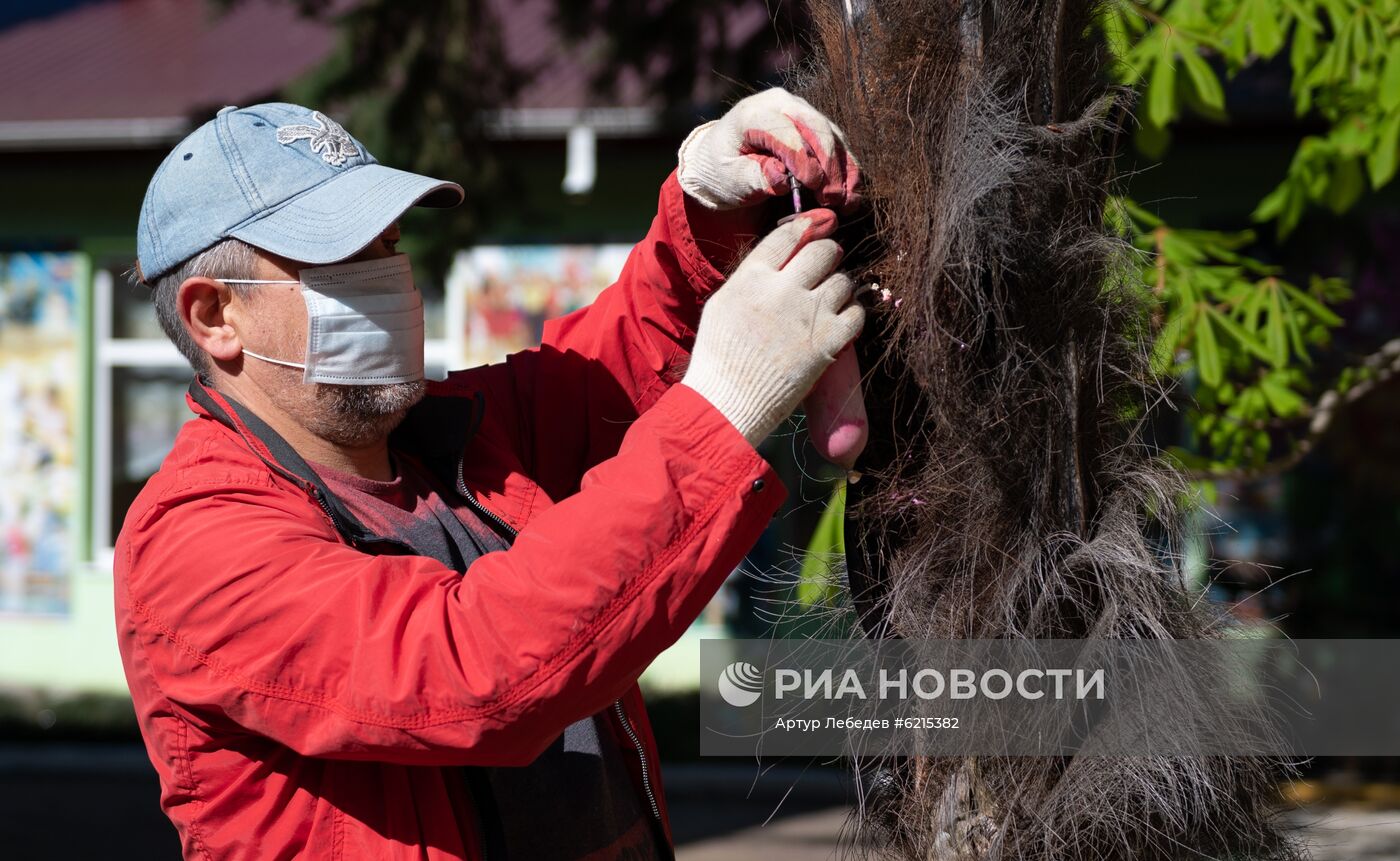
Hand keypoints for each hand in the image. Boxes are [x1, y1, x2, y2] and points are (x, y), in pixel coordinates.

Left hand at [677, 88, 861, 213]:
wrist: (723, 161)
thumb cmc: (723, 171)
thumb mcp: (729, 179)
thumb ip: (754, 178)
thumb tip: (782, 178)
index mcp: (754, 113)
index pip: (786, 131)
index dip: (803, 159)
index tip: (814, 187)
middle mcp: (782, 105)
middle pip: (817, 129)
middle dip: (830, 166)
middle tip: (834, 198)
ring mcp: (802, 112)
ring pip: (834, 136)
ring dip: (844, 170)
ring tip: (847, 202)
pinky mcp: (816, 126)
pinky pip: (839, 145)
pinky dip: (848, 170)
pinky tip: (851, 195)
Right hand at [682, 210, 865, 445]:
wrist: (728, 403)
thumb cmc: (720, 357)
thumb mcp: (723, 304)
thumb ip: (752, 277)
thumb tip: (785, 256)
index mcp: (751, 277)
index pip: (788, 235)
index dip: (806, 228)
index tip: (814, 230)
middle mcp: (782, 289)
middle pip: (824, 251)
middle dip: (828, 255)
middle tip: (826, 267)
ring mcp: (808, 315)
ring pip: (844, 281)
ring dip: (839, 287)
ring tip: (827, 302)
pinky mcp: (828, 342)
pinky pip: (857, 313)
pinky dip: (852, 315)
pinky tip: (838, 323)